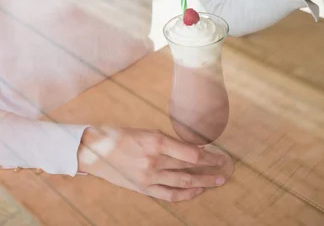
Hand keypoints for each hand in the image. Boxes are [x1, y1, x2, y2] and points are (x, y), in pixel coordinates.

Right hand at [78, 127, 225, 201]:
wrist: (96, 150)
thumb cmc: (122, 135)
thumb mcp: (147, 131)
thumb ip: (169, 141)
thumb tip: (193, 147)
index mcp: (156, 142)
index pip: (190, 153)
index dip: (208, 156)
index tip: (219, 155)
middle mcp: (154, 161)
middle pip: (189, 169)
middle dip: (210, 169)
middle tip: (224, 169)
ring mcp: (148, 177)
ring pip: (182, 183)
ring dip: (202, 183)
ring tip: (216, 181)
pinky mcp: (143, 188)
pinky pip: (168, 195)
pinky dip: (185, 195)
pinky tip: (197, 192)